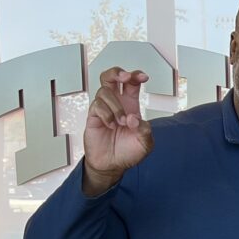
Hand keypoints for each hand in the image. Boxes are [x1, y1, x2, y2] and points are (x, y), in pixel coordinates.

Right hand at [82, 68, 152, 195]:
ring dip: (116, 106)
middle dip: (117, 73)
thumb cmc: (128, 151)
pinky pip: (97, 106)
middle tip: (124, 77)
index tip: (143, 77)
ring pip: (105, 92)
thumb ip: (145, 131)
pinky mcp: (93, 117)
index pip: (131, 83)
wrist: (112, 165)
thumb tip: (133, 118)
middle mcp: (116, 104)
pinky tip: (111, 125)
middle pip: (111, 77)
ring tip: (121, 122)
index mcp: (131, 105)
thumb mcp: (145, 144)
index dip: (136, 76)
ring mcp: (103, 109)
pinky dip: (106, 114)